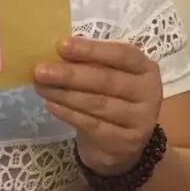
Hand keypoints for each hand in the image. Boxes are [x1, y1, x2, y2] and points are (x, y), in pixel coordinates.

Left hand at [33, 38, 162, 174]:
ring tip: (41, 87)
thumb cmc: (110, 98)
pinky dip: (68, 114)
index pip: (122, 54)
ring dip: (65, 94)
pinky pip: (92, 125)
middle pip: (107, 80)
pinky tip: (51, 105)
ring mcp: (139, 119)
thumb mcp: (109, 75)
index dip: (92, 50)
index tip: (62, 46)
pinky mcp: (125, 141)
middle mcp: (149, 92)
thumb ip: (91, 62)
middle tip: (41, 70)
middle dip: (71, 75)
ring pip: (97, 104)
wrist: (119, 144)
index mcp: (145, 68)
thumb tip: (56, 50)